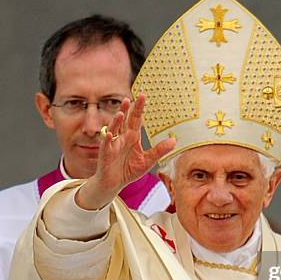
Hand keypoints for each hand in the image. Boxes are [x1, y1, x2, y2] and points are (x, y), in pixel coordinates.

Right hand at [76, 94, 175, 209]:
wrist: (114, 183)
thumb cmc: (129, 170)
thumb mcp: (148, 160)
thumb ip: (159, 150)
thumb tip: (174, 140)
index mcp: (132, 137)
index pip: (136, 119)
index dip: (139, 108)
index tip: (143, 96)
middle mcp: (122, 137)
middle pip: (125, 121)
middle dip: (127, 110)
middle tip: (130, 98)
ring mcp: (113, 144)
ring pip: (114, 129)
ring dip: (117, 121)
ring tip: (121, 113)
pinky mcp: (106, 154)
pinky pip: (106, 145)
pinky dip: (108, 139)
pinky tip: (111, 134)